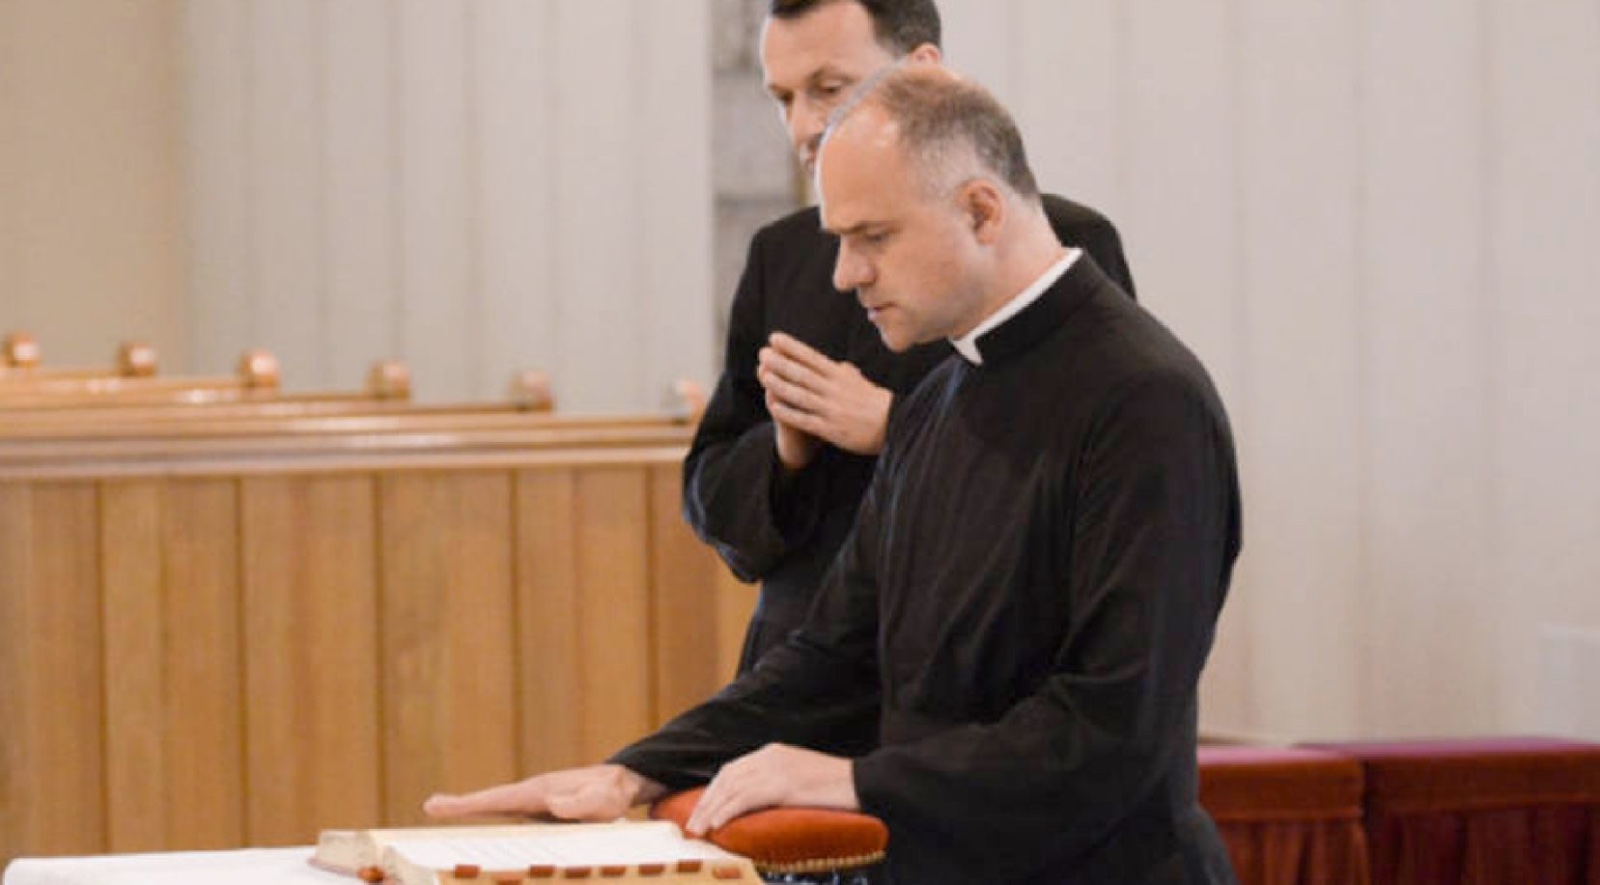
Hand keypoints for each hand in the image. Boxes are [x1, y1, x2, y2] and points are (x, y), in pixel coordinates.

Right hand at [422, 764, 664, 821]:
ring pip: (498, 811)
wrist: (621, 786)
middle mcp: (532, 796)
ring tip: (440, 811)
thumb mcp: (601, 802)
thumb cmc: (611, 795)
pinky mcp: (540, 816)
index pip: (498, 799)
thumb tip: (551, 803)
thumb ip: (581, 804)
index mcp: (540, 791)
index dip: (468, 804)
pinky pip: (510, 821)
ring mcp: (535, 806)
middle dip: (461, 806)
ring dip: (471, 814)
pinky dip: (489, 821)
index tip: (437, 804)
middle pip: (491, 803)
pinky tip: (477, 834)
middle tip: (429, 805)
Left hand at [684, 744, 857, 835]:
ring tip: (698, 829)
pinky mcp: (783, 784)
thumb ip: (778, 784)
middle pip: (727, 777)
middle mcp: (771, 756)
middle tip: (692, 824)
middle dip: (706, 801)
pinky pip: (745, 798)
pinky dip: (727, 811)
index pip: (733, 769)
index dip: (714, 790)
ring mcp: (777, 768)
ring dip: (710, 810)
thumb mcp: (801, 779)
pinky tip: (717, 825)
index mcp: (774, 752)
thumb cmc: (838, 787)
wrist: (864, 782)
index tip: (702, 809)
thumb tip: (759, 806)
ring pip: (731, 788)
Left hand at [758, 333, 892, 456]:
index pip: (813, 358)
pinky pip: (805, 419)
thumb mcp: (862, 383)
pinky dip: (788, 412)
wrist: (894, 425)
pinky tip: (773, 405)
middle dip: (781, 362)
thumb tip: (839, 365)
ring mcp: (831, 409)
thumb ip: (848, 374)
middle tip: (762, 352)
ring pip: (800, 395)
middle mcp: (834, 390)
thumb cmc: (876, 404)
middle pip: (803, 374)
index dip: (792, 348)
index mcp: (841, 376)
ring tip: (763, 374)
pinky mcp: (830, 429)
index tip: (775, 338)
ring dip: (780, 384)